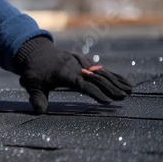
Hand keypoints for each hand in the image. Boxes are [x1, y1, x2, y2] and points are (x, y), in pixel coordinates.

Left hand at [14, 36, 132, 113]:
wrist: (33, 50)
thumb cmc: (33, 72)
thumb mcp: (32, 86)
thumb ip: (37, 99)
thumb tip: (39, 111)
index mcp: (64, 73)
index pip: (83, 84)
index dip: (95, 93)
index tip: (108, 101)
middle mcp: (74, 66)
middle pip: (96, 77)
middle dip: (111, 87)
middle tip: (125, 97)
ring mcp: (79, 61)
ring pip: (100, 71)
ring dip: (116, 80)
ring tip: (130, 89)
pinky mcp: (82, 60)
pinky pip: (99, 68)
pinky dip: (112, 74)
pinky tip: (123, 81)